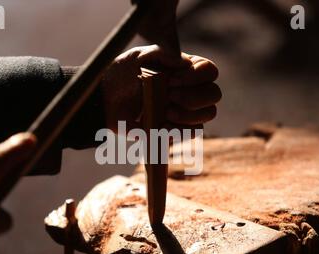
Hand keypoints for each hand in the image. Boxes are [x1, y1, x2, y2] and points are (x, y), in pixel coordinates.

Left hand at [101, 45, 221, 131]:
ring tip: (165, 111)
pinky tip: (161, 126)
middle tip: (169, 95)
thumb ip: (162, 54)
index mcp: (185, 70)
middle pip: (214, 95)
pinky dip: (178, 130)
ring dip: (188, 114)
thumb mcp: (138, 57)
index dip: (196, 77)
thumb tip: (184, 61)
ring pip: (207, 115)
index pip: (210, 71)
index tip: (171, 79)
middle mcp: (190, 90)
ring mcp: (185, 111)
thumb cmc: (122, 75)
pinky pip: (191, 133)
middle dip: (194, 97)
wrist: (104, 101)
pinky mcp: (175, 130)